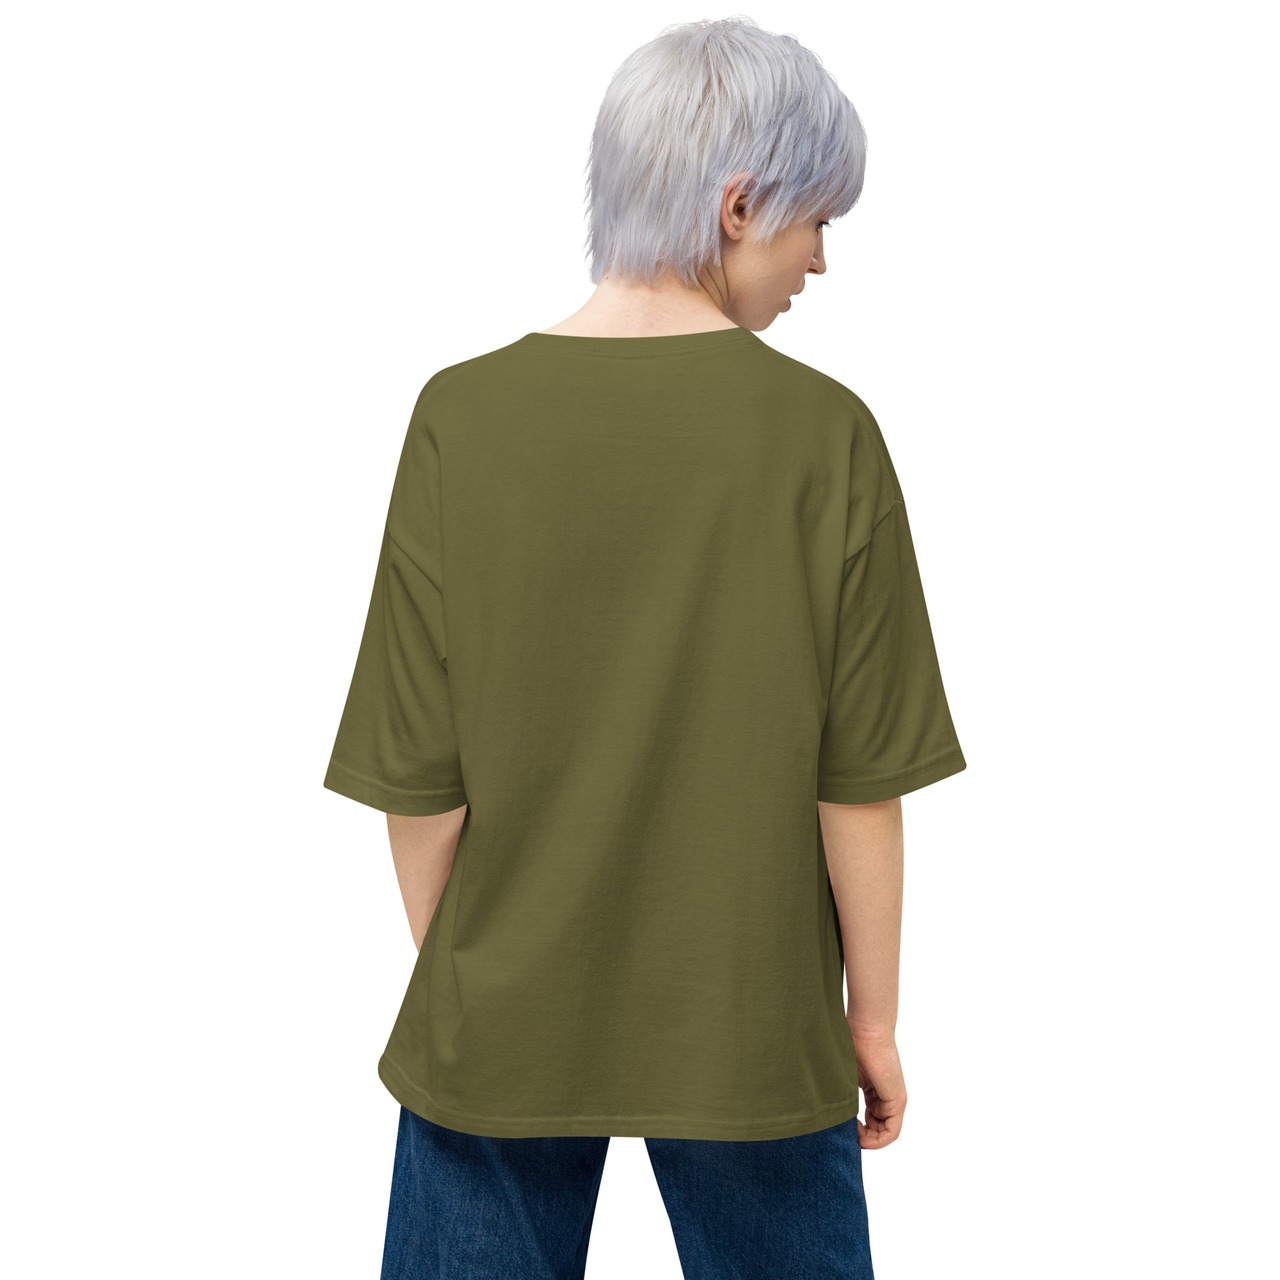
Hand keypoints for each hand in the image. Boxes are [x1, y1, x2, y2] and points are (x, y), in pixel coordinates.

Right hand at [847, 1023, 905, 1148]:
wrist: (866, 1031)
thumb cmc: (851, 1045)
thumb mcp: (843, 1077)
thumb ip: (841, 1096)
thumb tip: (827, 1116)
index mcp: (873, 1091)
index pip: (870, 1120)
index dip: (856, 1130)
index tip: (841, 1125)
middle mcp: (886, 1097)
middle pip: (877, 1129)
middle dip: (861, 1137)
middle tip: (846, 1132)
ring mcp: (893, 1100)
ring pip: (884, 1133)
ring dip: (867, 1139)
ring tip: (851, 1132)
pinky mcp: (897, 1101)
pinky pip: (891, 1132)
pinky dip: (878, 1140)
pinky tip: (862, 1137)